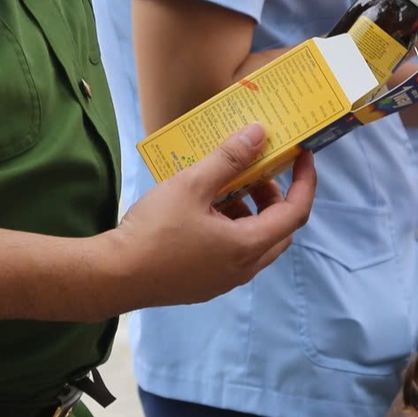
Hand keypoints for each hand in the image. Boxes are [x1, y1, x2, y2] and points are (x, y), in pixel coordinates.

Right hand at [104, 125, 316, 309]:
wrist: (113, 276)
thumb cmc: (153, 230)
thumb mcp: (192, 185)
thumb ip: (229, 158)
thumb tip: (258, 133)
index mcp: (246, 246)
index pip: (296, 213)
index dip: (305, 181)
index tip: (302, 155)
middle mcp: (242, 268)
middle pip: (279, 230)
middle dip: (276, 197)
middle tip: (259, 170)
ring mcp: (223, 280)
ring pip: (255, 242)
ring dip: (251, 212)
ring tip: (224, 184)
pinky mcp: (204, 283)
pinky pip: (233, 253)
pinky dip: (232, 227)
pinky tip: (203, 208)